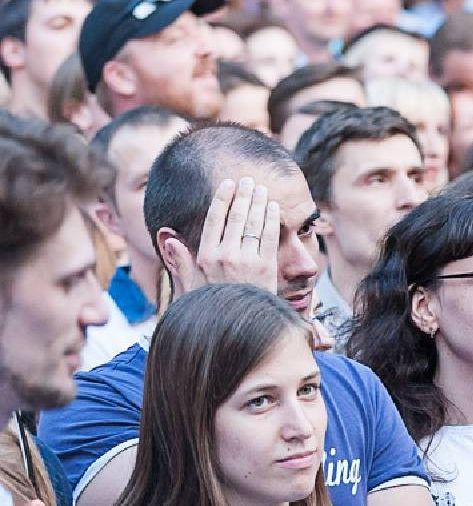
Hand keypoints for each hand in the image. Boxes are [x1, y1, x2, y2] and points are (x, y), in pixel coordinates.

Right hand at [158, 176, 280, 295]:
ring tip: (260, 188)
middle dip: (242, 195)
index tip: (227, 184)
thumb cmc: (214, 305)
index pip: (214, 219)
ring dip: (257, 201)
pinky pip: (270, 235)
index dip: (221, 199)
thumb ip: (181, 262)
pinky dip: (271, 218)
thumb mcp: (191, 286)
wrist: (240, 325)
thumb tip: (168, 238)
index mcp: (205, 257)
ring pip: (253, 222)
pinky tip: (272, 206)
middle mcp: (225, 255)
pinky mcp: (267, 265)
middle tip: (246, 180)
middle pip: (235, 216)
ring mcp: (247, 259)